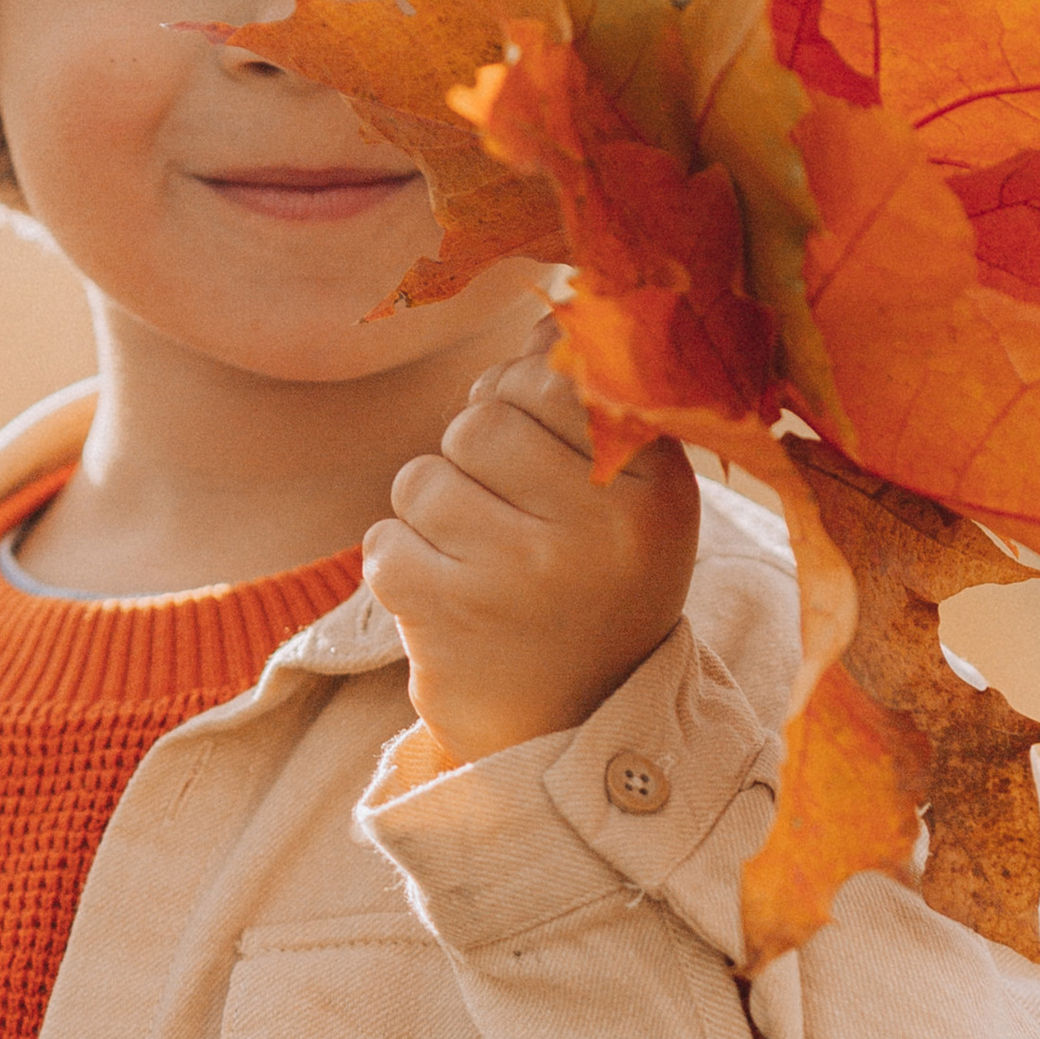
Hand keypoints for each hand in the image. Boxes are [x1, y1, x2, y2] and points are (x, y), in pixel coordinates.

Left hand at [366, 340, 699, 766]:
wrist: (568, 729)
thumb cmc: (594, 588)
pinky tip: (446, 598)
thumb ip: (589, 402)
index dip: (523, 403)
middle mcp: (596, 530)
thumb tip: (545, 309)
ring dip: (432, 514)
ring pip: (423, 477)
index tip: (537, 454)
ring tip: (477, 563)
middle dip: (472, 459)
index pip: (553, 379)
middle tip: (502, 518)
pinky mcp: (448, 615)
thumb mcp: (627, 499)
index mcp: (654, 487)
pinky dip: (402, 563)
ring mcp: (519, 575)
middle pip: (481, 420)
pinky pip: (384, 538)